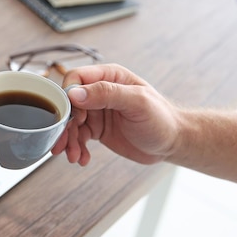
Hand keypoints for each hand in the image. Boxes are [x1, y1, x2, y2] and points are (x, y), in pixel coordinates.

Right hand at [53, 64, 180, 165]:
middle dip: (65, 125)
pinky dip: (77, 148)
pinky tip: (82, 159)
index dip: (69, 96)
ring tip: (73, 157)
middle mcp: (100, 92)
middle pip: (69, 104)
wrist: (172, 143)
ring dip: (69, 141)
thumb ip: (106, 94)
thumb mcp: (137, 103)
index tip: (74, 116)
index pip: (76, 78)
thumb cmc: (162, 119)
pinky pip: (78, 137)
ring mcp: (97, 111)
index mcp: (110, 77)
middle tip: (65, 144)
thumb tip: (75, 94)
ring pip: (71, 123)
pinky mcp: (97, 129)